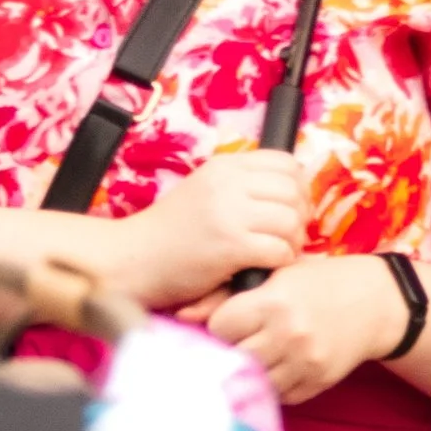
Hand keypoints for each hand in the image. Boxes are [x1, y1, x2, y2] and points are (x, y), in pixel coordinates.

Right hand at [107, 150, 305, 310]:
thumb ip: (239, 186)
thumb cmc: (167, 234)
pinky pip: (280, 250)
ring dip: (292, 242)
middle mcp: (228, 182)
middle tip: (287, 236)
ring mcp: (229, 213)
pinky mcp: (230, 246)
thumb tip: (289, 191)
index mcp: (223, 166)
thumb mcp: (203, 192)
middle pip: (294, 190)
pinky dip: (280, 262)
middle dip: (300, 216)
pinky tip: (263, 267)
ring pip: (291, 220)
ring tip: (276, 253)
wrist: (130, 259)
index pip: (285, 162)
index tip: (289, 208)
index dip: (297, 187)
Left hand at [191, 251, 411, 405]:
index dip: (219, 324)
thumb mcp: (274, 275)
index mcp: (273, 301)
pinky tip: (277, 364)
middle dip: (230, 349)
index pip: (220, 327)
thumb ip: (225, 294)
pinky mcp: (316, 384)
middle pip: (234, 357)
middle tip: (236, 341)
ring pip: (253, 381)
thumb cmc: (315, 281)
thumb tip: (179, 315)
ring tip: (254, 353)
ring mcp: (304, 363)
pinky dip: (272, 383)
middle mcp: (288, 335)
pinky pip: (278, 395)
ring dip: (248, 370)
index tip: (227, 320)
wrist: (374, 302)